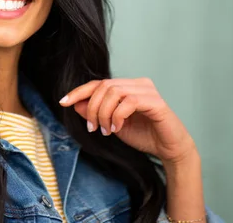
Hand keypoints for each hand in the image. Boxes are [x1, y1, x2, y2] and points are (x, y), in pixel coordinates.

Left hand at [59, 77, 196, 164]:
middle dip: (92, 108)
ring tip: (106, 130)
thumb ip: (96, 113)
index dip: (79, 91)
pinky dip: (117, 115)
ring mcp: (148, 90)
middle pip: (104, 86)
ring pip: (114, 91)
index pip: (99, 83)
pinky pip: (129, 102)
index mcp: (127, 86)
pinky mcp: (156, 102)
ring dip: (104, 113)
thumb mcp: (112, 125)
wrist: (169, 150)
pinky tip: (117, 128)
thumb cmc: (144, 136)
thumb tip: (76, 104)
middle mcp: (138, 84)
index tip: (63, 102)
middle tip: (93, 128)